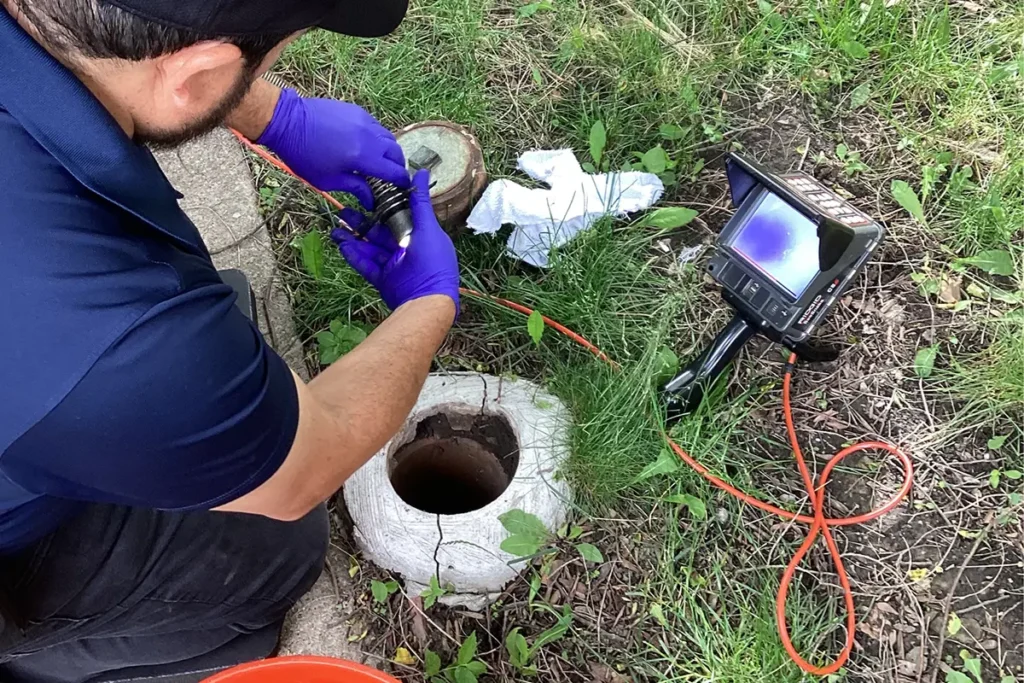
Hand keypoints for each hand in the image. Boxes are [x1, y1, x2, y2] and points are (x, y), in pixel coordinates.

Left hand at [257, 88, 409, 208]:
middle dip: (398, 164)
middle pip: (396, 151)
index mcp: (363, 157)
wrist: (287, 122)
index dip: (402, 181)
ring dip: (389, 150)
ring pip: (388, 136)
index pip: (393, 171)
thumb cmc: (304, 155)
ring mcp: (364, 121)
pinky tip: (367, 145)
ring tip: (381, 160)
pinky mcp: (357, 111)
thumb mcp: (328, 180)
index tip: (404, 187)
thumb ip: (355, 188)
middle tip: (393, 175)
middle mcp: (369, 137)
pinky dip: (378, 137)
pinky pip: (376, 126)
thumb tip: (371, 200)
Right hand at [331, 170, 459, 316]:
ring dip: (353, 238)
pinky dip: (353, 255)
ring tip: (335, 228)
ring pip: (369, 247)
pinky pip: (366, 264)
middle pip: (379, 231)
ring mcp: (393, 264)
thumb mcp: (427, 227)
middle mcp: (406, 248)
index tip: (365, 194)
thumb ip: (420, 202)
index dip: (380, 206)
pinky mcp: (383, 279)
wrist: (426, 300)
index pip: (397, 215)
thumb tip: (420, 172)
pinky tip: (341, 245)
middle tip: (343, 211)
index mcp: (419, 234)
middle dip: (361, 222)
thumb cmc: (432, 262)